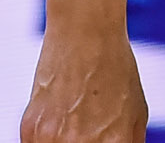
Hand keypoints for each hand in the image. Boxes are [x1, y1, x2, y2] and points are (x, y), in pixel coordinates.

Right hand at [22, 17, 147, 142]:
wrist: (84, 33)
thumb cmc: (116, 71)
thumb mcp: (135, 113)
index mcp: (114, 142)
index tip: (102, 141)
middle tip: (83, 131)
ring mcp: (51, 138)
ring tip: (74, 122)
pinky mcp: (29, 129)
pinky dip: (47, 139)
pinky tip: (59, 116)